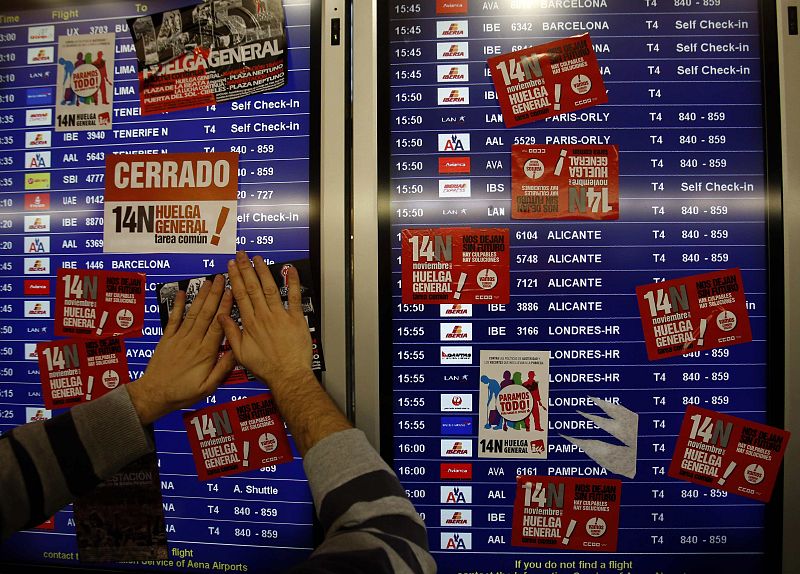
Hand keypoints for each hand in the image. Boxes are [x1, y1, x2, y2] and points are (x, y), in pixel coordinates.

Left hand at [128, 275, 235, 424]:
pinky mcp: (167, 339)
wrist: (154, 395)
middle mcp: (193, 341)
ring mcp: (179, 338)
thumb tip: (236, 351)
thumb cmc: (183, 393)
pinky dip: (178, 305)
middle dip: (215, 295)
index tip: (232, 293)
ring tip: (208, 281)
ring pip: (193, 313)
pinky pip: (174, 319)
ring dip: (201, 296)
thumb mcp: (208, 387)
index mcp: (206, 353)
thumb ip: (222, 368)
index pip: (218, 325)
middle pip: (206, 314)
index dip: (226, 307)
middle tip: (221, 279)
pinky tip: (182, 293)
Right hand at [218, 251, 312, 387]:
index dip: (235, 279)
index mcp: (250, 323)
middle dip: (246, 269)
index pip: (240, 295)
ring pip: (269, 288)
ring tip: (257, 259)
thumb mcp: (241, 353)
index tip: (231, 267)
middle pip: (252, 287)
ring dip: (263, 272)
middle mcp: (263, 316)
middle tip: (241, 256)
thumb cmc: (266, 367)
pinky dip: (293, 282)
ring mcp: (280, 316)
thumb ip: (231, 333)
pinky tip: (290, 270)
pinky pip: (294, 297)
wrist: (287, 375)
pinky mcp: (295, 318)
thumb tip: (221, 318)